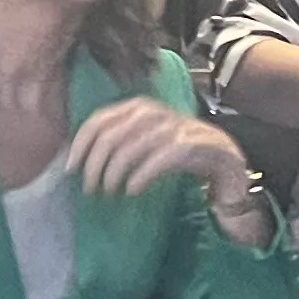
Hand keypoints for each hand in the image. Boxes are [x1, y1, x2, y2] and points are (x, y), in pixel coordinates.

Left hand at [66, 96, 256, 214]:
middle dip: (94, 166)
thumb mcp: (146, 144)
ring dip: (114, 175)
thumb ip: (118, 142)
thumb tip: (78, 159)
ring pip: (130, 149)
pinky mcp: (192, 144)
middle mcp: (155, 112)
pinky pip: (158, 160)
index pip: (98, 120)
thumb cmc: (181, 155)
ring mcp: (175, 126)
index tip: (71, 170)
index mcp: (139, 107)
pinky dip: (140, 177)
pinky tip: (132, 190)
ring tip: (110, 191)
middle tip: (91, 189)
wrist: (227, 163)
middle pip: (110, 137)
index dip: (80, 145)